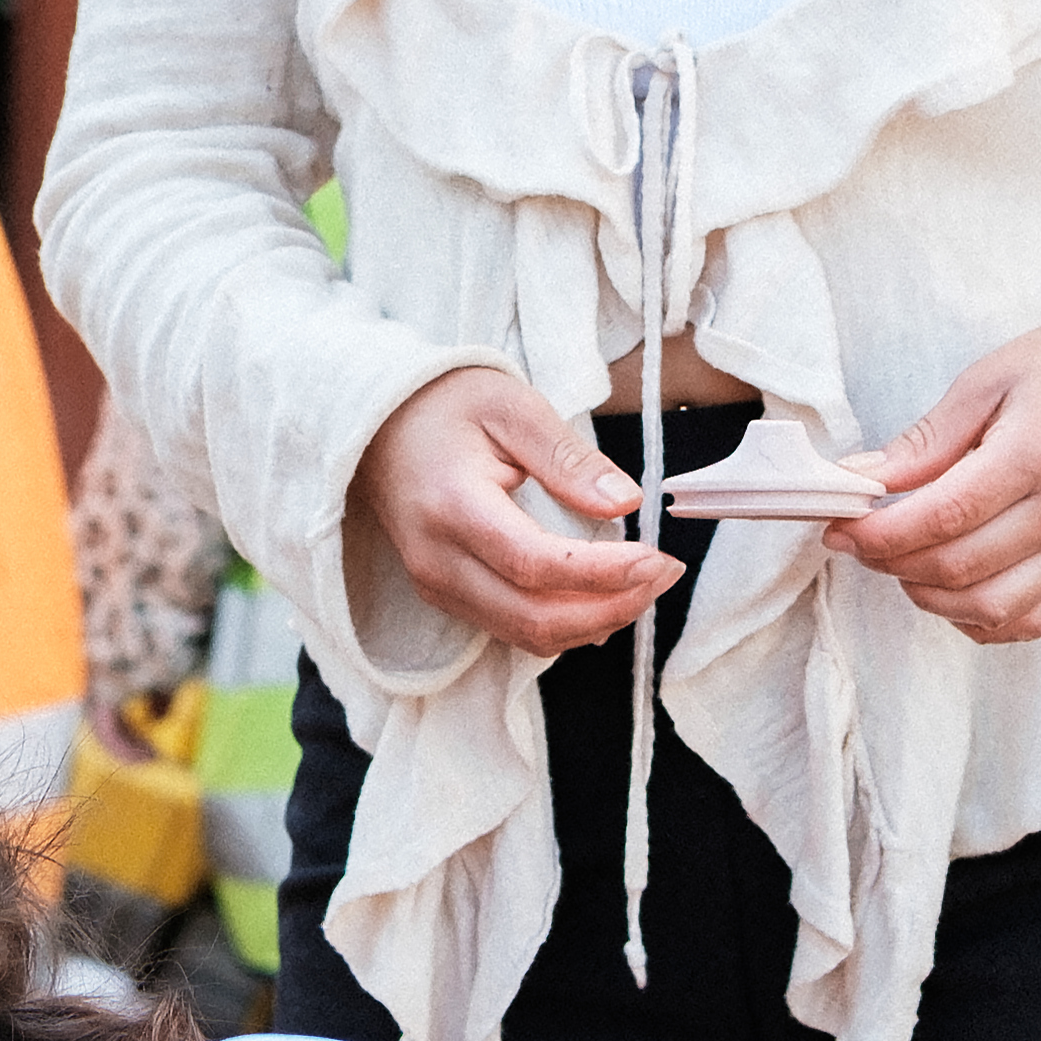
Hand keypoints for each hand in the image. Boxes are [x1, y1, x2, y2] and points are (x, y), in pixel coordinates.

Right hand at [351, 368, 675, 659]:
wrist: (375, 424)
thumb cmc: (445, 405)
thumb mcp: (512, 407)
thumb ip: (568, 458)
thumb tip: (625, 501)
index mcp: (454, 507)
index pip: (536, 565)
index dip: (604, 574)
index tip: (657, 558)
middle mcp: (438, 561)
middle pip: (533, 618)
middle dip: (612, 607)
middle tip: (664, 574)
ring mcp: (436, 585)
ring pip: (525, 635)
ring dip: (594, 621)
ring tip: (644, 584)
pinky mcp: (444, 595)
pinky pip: (511, 629)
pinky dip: (564, 624)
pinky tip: (602, 595)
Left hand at [835, 303, 1040, 646]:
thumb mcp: (993, 377)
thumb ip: (929, 438)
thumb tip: (862, 479)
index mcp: (1039, 451)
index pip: (946, 514)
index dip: (881, 532)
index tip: (840, 527)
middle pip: (961, 566)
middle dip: (892, 563)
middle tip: (859, 541)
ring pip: (990, 607)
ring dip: (928, 596)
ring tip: (901, 562)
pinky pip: (1028, 622)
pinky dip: (977, 619)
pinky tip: (949, 588)